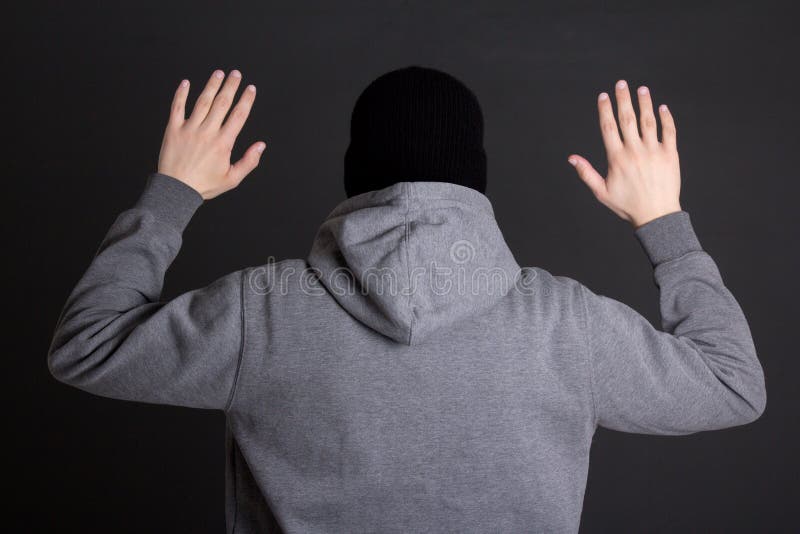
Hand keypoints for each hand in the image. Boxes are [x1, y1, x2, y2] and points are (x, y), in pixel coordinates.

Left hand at [157, 69, 265, 199]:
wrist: (176, 190)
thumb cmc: (204, 185)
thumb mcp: (232, 179)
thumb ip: (249, 161)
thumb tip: (261, 145)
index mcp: (223, 143)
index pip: (238, 116)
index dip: (246, 100)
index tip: (251, 89)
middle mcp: (207, 132)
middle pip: (222, 104)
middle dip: (231, 86)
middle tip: (236, 74)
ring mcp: (189, 129)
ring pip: (202, 102)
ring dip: (212, 86)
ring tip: (218, 73)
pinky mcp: (173, 130)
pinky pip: (177, 107)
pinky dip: (181, 94)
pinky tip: (186, 83)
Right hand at [568, 80, 680, 227]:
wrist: (656, 215)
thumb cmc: (627, 205)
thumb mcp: (601, 192)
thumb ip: (586, 173)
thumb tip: (571, 157)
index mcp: (617, 159)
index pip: (609, 128)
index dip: (605, 110)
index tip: (604, 96)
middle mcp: (635, 151)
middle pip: (627, 119)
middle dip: (623, 99)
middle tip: (622, 83)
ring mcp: (654, 152)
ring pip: (648, 122)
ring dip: (645, 103)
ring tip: (642, 89)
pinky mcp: (670, 155)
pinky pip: (669, 132)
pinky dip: (666, 118)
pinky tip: (662, 108)